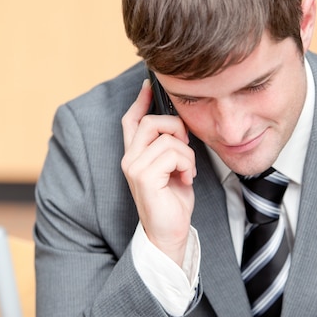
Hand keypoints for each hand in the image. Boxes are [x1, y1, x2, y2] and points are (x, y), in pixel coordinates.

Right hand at [121, 79, 196, 264]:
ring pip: (168, 138)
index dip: (141, 101)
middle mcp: (130, 158)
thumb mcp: (173, 168)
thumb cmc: (173, 201)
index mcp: (135, 155)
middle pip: (152, 122)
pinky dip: (187, 164)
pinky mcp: (143, 176)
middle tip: (187, 147)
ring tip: (187, 172)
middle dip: (177, 128)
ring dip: (187, 154)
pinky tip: (186, 179)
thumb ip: (168, 147)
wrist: (170, 232)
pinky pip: (172, 153)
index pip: (131, 120)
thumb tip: (178, 125)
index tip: (149, 85)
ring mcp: (134, 167)